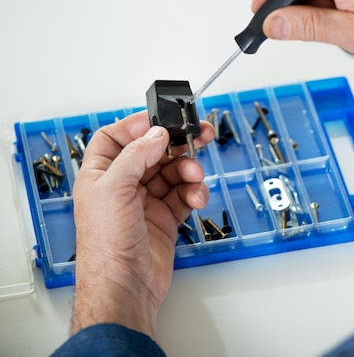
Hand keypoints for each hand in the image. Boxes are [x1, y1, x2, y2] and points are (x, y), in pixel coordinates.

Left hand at [71, 111, 213, 340]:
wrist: (126, 286)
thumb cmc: (106, 245)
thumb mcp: (114, 189)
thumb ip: (136, 155)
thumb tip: (155, 133)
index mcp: (101, 174)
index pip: (116, 138)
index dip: (138, 126)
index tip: (163, 120)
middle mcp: (123, 186)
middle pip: (153, 152)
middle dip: (176, 143)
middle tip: (199, 133)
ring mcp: (146, 202)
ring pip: (173, 173)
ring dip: (188, 170)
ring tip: (195, 176)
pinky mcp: (166, 218)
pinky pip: (184, 195)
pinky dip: (194, 192)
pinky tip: (196, 197)